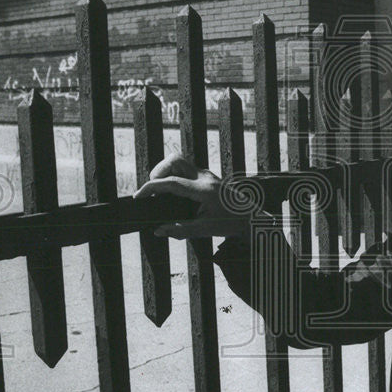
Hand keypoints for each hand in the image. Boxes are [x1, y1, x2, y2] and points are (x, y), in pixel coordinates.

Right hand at [133, 154, 249, 239]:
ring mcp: (207, 174)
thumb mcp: (206, 230)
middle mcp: (205, 177)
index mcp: (204, 190)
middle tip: (153, 190)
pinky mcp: (208, 176)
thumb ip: (180, 230)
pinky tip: (173, 192)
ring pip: (180, 161)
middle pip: (175, 160)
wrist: (251, 217)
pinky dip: (174, 175)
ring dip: (166, 171)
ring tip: (161, 190)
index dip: (151, 188)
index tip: (139, 195)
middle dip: (159, 171)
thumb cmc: (231, 224)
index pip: (171, 182)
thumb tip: (158, 231)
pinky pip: (186, 169)